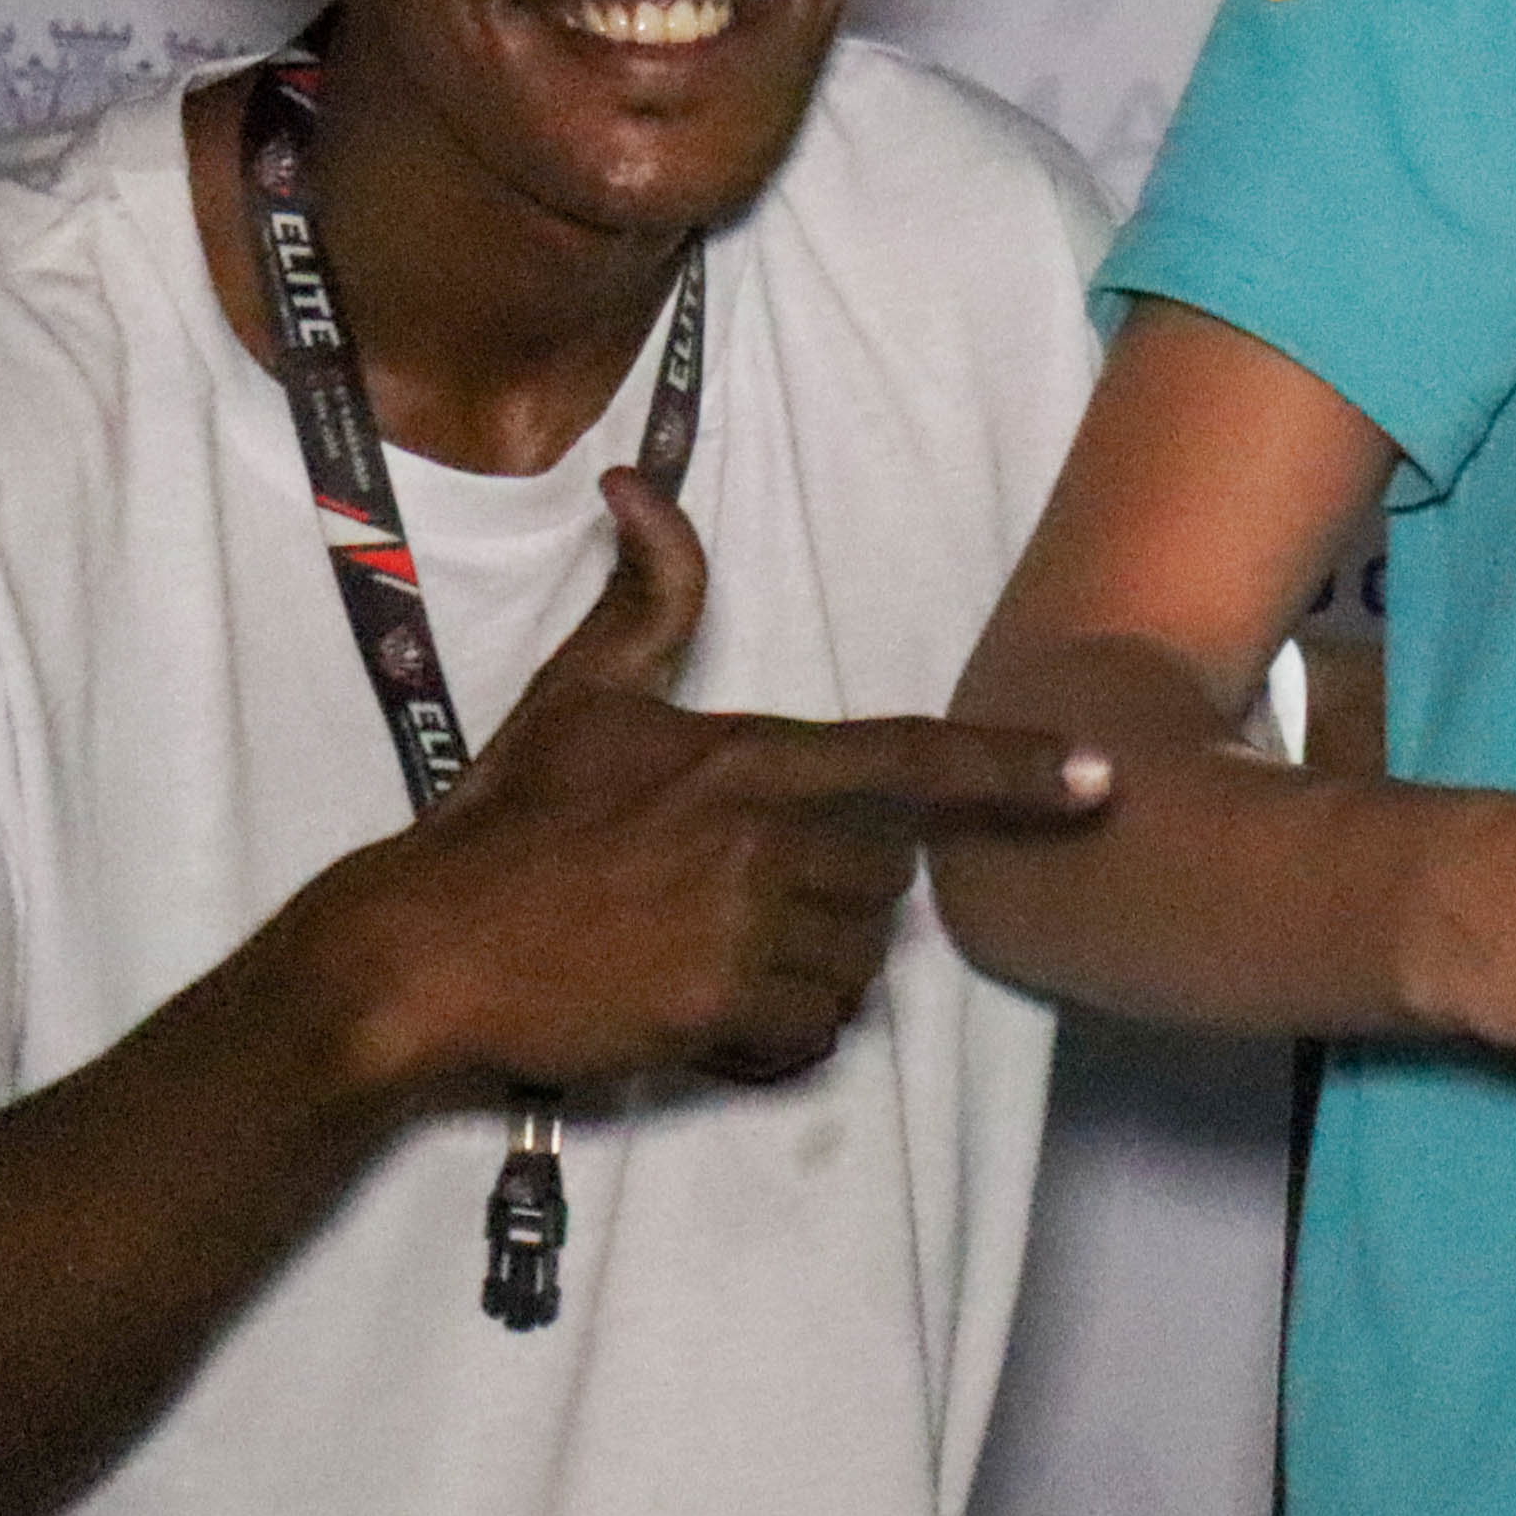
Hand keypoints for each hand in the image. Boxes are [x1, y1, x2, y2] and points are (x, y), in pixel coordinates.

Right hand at [308, 468, 1112, 1102]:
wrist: (416, 957)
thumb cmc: (502, 822)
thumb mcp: (579, 696)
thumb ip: (646, 599)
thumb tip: (640, 483)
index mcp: (749, 759)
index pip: (911, 758)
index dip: (1012, 767)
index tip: (1098, 780)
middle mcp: (763, 842)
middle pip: (889, 872)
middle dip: (848, 885)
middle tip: (757, 891)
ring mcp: (745, 932)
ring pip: (857, 956)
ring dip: (819, 963)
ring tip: (729, 951)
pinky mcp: (719, 1014)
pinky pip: (811, 1029)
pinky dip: (786, 1031)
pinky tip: (725, 1015)